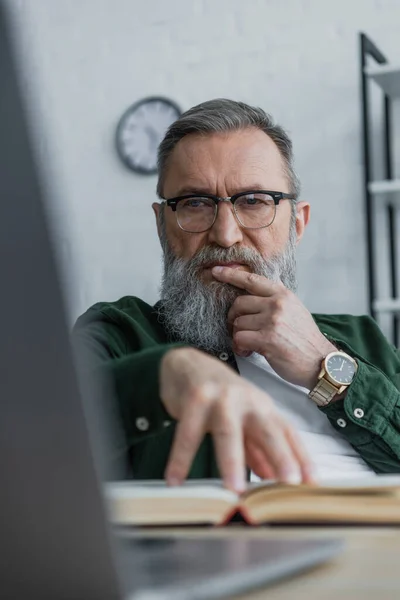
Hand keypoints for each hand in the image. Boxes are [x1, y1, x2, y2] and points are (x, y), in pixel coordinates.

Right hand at [160, 347, 313, 491]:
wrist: (187, 363)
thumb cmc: (219, 395)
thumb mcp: (242, 419)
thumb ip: (256, 448)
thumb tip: (272, 477)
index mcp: (263, 408)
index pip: (287, 434)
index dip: (301, 458)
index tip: (312, 484)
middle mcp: (247, 401)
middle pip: (267, 430)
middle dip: (280, 456)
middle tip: (289, 483)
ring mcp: (221, 397)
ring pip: (228, 432)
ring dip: (231, 461)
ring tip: (233, 489)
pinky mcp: (195, 397)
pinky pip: (187, 432)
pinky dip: (181, 457)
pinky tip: (175, 479)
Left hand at [212, 266, 335, 389]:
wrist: (320, 362)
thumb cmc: (304, 339)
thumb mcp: (294, 309)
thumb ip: (275, 299)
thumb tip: (252, 292)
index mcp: (283, 294)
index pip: (251, 279)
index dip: (231, 274)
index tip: (216, 271)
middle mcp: (277, 304)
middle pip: (238, 303)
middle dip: (235, 317)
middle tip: (242, 328)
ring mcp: (272, 320)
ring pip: (237, 323)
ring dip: (239, 335)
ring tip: (251, 343)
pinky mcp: (267, 339)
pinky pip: (239, 338)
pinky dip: (241, 346)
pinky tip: (250, 350)